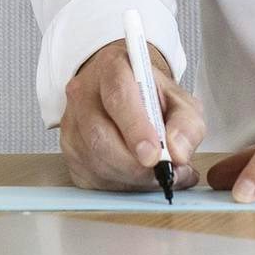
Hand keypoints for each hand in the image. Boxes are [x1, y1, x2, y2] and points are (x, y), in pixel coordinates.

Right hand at [57, 40, 206, 192]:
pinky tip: (137, 179)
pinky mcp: (68, 150)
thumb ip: (187, 124)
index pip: (118, 97)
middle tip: (162, 174)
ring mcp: (71, 122)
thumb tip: (177, 153)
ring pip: (93, 160)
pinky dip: (119, 185)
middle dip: (134, 164)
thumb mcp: (180, 102)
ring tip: (157, 176)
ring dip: (130, 178)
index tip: (154, 155)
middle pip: (99, 135)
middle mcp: (84, 93)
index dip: (135, 129)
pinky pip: (89, 177)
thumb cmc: (152, 98)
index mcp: (113, 69)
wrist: (128, 97)